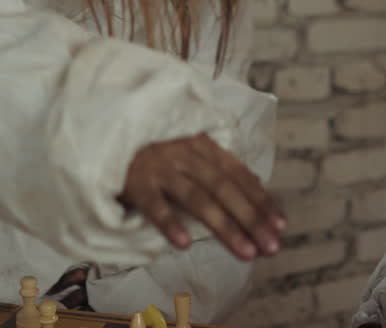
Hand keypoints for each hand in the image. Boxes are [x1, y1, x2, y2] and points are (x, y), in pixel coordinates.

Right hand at [119, 133, 286, 259]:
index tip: (281, 224)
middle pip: (224, 188)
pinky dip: (170, 222)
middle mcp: (184, 154)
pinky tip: (185, 243)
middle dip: (251, 218)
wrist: (104, 133)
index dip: (261, 199)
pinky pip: (155, 204)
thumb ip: (214, 168)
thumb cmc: (150, 148)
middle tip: (271, 246)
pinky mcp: (135, 182)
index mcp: (201, 145)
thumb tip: (254, 192)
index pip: (238, 174)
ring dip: (224, 226)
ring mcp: (159, 167)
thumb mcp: (186, 149)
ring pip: (197, 198)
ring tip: (245, 252)